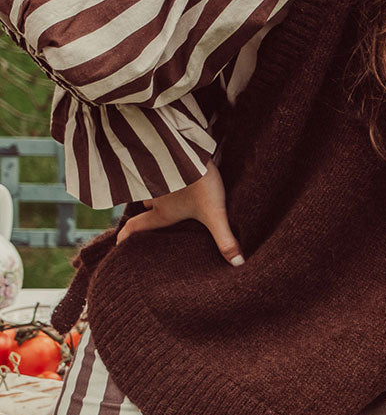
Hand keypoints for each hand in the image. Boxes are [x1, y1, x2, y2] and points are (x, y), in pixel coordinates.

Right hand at [115, 158, 243, 265]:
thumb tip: (237, 264)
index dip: (127, 236)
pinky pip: (157, 169)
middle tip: (149, 214)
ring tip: (167, 195)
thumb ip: (224, 239)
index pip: (137, 226)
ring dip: (155, 190)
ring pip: (151, 185)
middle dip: (147, 210)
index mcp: (163, 212)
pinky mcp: (164, 160)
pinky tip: (176, 173)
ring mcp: (156, 176)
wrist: (193, 150)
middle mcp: (154, 196)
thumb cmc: (201, 184)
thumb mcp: (215, 214)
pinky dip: (162, 174)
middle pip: (145, 204)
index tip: (119, 244)